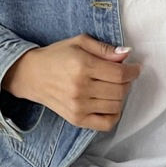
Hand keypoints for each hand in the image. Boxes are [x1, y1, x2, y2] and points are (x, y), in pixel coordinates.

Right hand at [1, 34, 140, 130]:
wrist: (31, 75)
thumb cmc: (56, 56)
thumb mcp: (79, 43)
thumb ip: (104, 48)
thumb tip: (127, 54)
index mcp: (82, 66)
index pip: (119, 74)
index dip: (132, 71)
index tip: (134, 68)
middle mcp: (80, 88)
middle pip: (120, 90)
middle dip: (127, 82)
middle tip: (123, 76)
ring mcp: (78, 106)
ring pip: (116, 106)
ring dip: (121, 97)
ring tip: (113, 87)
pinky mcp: (76, 119)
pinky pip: (106, 124)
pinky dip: (114, 115)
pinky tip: (110, 104)